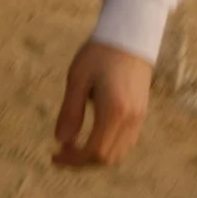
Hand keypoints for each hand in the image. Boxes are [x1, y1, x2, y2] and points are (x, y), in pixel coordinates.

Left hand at [52, 40, 151, 168]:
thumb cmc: (100, 54)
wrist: (131, 36)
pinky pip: (125, 142)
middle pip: (107, 158)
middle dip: (82, 161)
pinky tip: (90, 137)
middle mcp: (130, 119)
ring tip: (73, 146)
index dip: (73, 160)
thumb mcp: (77, 80)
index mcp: (114, 111)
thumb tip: (61, 141)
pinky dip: (107, 147)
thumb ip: (70, 112)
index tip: (54, 155)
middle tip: (61, 152)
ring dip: (95, 156)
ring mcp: (139, 117)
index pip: (94, 152)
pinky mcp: (141, 113)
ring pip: (118, 153)